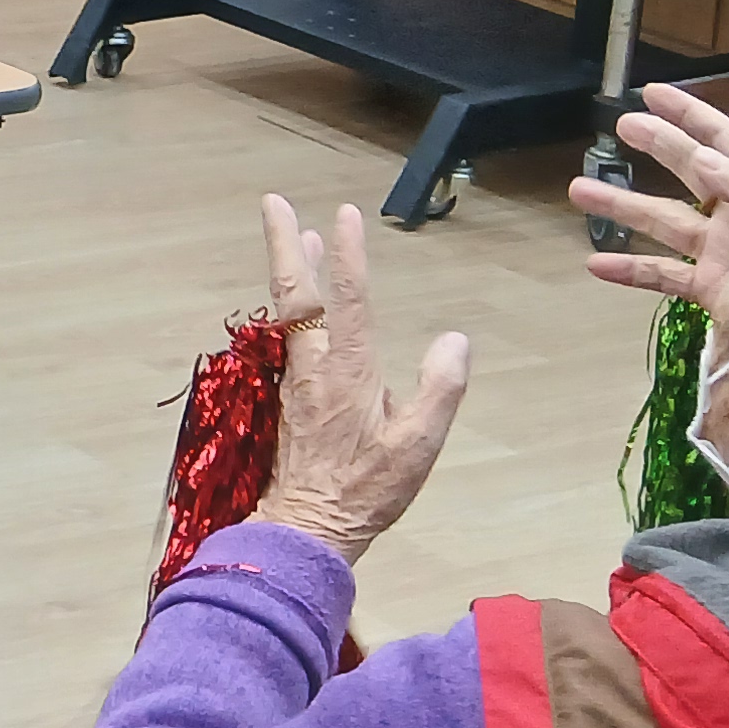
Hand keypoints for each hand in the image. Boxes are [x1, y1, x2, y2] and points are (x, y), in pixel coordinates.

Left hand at [254, 195, 471, 561]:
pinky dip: (293, 303)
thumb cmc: (368, 488)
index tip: (346, 214)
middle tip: (273, 202)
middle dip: (287, 244)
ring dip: (292, 269)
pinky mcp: (291, 395)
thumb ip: (439, 390)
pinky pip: (289, 333)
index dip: (348, 255)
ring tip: (298, 236)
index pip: (347, 300)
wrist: (309, 524)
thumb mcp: (418, 444)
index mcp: (348, 371)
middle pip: (296, 292)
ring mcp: (297, 379)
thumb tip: (454, 339)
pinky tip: (298, 301)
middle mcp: (315, 365)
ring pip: (289, 311)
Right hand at [572, 82, 728, 322]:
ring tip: (579, 190)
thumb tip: (702, 158)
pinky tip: (596, 264)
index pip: (723, 139)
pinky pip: (664, 276)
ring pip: (663, 221)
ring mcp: (723, 252)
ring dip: (621, 206)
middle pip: (690, 170)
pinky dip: (629, 271)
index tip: (650, 93)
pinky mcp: (712, 290)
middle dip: (656, 145)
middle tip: (621, 126)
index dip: (688, 113)